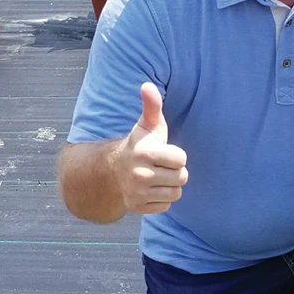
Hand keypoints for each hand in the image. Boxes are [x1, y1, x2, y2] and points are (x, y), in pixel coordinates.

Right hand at [118, 82, 186, 214]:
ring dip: (170, 186)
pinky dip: (161, 199)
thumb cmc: (139, 146)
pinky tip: (150, 190)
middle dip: (175, 171)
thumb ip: (151, 106)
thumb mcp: (146, 126)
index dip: (176, 155)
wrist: (111, 172)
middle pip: (182, 177)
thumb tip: (147, 85)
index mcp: (144, 153)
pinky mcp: (138, 208)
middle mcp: (139, 175)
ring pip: (176, 193)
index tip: (162, 152)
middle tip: (160, 166)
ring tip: (156, 177)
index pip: (181, 159)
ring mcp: (137, 193)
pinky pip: (166, 206)